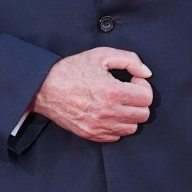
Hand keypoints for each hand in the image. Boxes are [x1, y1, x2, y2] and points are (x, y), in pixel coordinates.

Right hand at [32, 48, 152, 141]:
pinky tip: (108, 112)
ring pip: (132, 128)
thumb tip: (146, 73)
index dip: (143, 87)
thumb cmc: (71, 70)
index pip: (147, 98)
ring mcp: (99, 126)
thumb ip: (130, 60)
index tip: (133, 82)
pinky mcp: (91, 134)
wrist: (44, 88)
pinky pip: (116, 136)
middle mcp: (107, 112)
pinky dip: (116, 126)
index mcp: (112, 91)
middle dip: (139, 101)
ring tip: (118, 103)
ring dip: (129, 115)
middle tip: (127, 92)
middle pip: (143, 115)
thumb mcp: (101, 55)